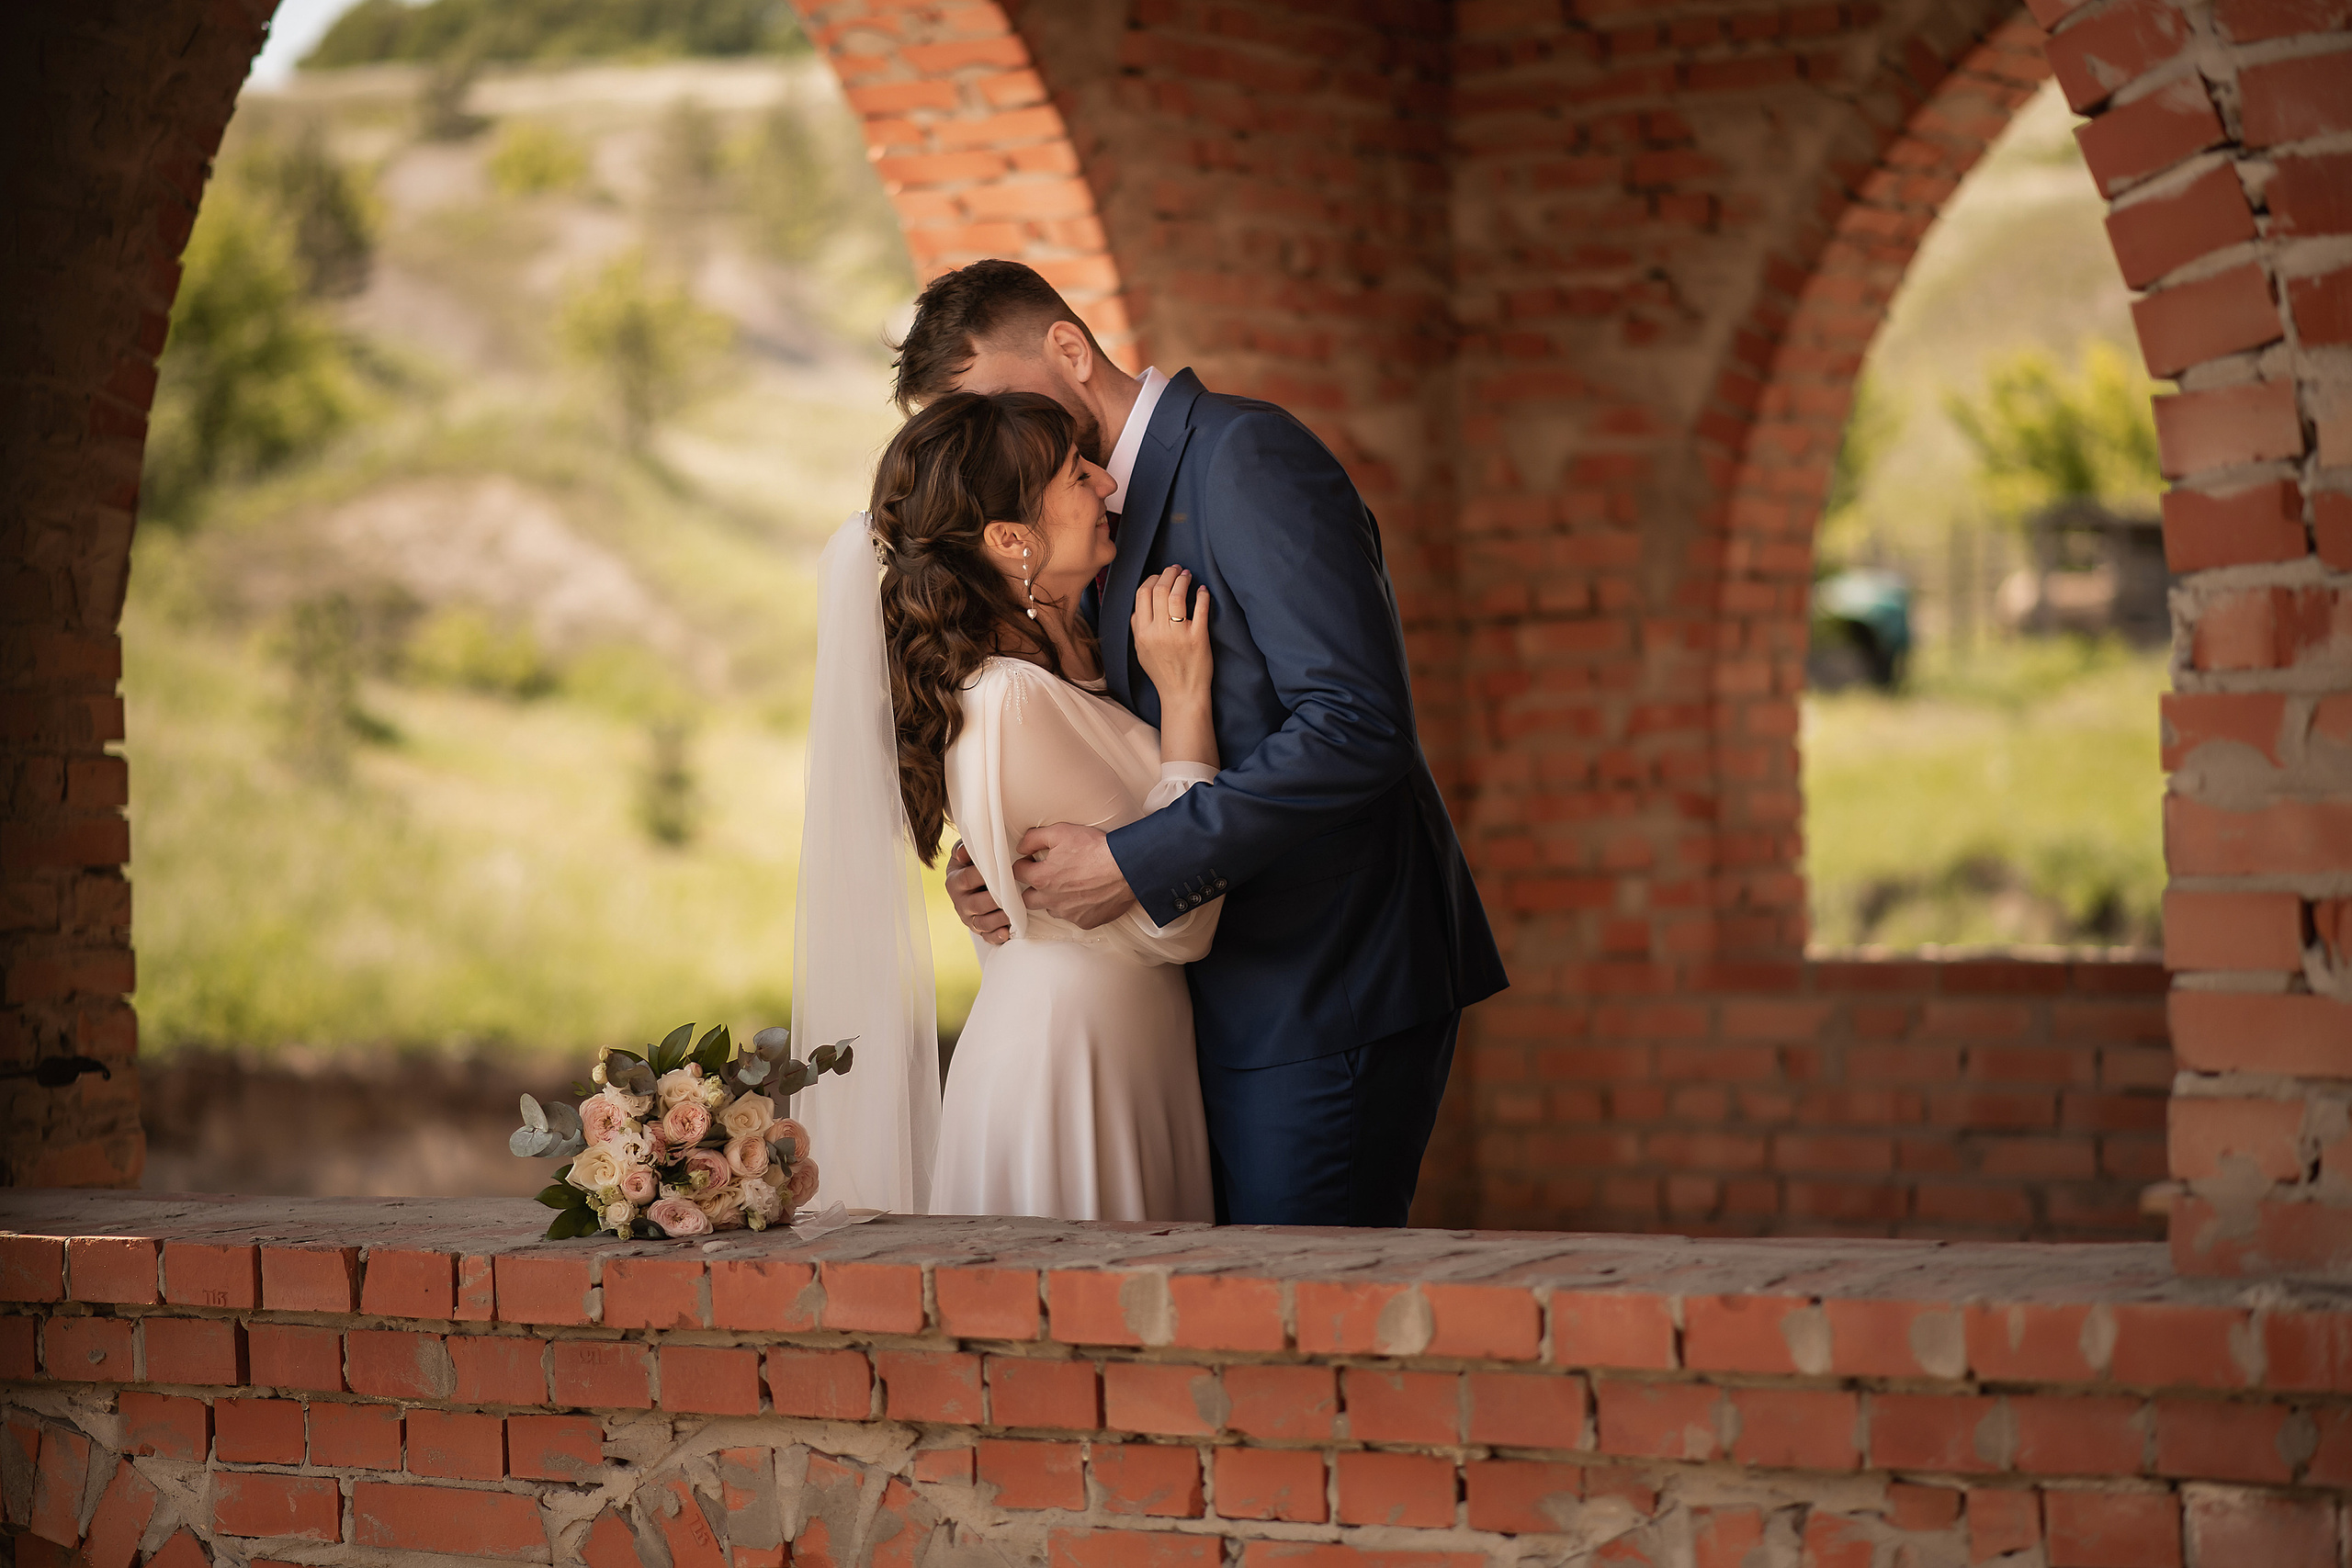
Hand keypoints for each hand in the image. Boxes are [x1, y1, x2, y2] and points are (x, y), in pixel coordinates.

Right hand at [944, 841, 1011, 945]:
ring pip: (983, 922)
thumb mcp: (967, 853)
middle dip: (996, 899)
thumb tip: (964, 852)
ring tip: (1014, 912)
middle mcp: (959, 901)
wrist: (973, 881)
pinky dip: (997, 936)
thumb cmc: (973, 864)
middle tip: (1015, 893)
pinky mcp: (978, 929)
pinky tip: (1007, 932)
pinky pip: (987, 936)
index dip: (985, 875)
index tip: (1004, 870)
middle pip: (976, 903)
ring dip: (999, 919)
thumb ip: (965, 848)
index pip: (968, 878)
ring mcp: (968, 918)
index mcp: (954, 881)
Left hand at [1011, 822, 1138, 928]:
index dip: (1024, 864)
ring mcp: (1068, 913)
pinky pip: (1073, 918)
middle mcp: (1051, 900)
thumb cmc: (1096, 849)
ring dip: (1053, 899)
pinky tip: (1086, 895)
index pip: (1017, 873)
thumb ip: (1034, 838)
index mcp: (1042, 878)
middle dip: (1032, 887)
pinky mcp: (1085, 922)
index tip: (1031, 861)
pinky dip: (1076, 908)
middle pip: (1027, 899)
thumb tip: (1021, 847)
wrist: (1126, 868)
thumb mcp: (1061, 832)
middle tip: (1045, 877)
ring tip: (1068, 886)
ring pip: (1051, 909)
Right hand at [1130, 565, 1211, 704]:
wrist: (1182, 694)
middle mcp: (1158, 632)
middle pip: (1160, 590)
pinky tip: (1202, 590)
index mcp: (1142, 633)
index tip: (1161, 576)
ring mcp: (1178, 635)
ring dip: (1183, 580)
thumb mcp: (1141, 651)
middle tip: (1177, 569)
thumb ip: (1137, 628)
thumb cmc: (1162, 673)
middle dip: (1168, 574)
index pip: (1143, 594)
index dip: (1152, 579)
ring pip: (1177, 595)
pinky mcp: (1198, 638)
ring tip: (1188, 575)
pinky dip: (1202, 595)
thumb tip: (1140, 606)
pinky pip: (1199, 609)